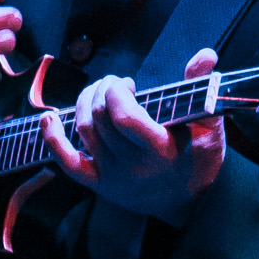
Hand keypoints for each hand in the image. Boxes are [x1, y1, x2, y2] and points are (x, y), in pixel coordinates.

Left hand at [40, 47, 224, 221]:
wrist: (193, 204)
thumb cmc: (202, 160)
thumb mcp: (209, 124)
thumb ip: (202, 88)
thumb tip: (205, 54)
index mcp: (159, 149)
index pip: (123, 117)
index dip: (116, 91)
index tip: (127, 83)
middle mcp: (132, 165)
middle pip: (100, 117)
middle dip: (103, 89)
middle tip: (115, 83)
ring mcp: (112, 176)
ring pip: (84, 130)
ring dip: (85, 101)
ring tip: (98, 92)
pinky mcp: (99, 184)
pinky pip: (68, 162)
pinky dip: (53, 139)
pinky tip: (49, 118)